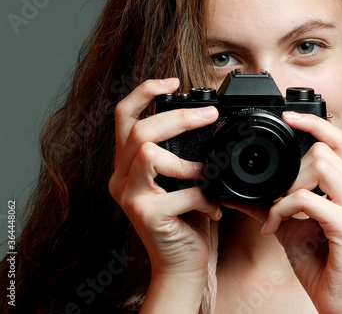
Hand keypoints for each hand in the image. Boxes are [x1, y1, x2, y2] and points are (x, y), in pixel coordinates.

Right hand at [108, 78, 221, 278]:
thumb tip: (209, 122)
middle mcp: (121, 178)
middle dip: (178, 116)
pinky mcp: (145, 215)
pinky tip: (214, 209)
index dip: (144, 92)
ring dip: (187, 160)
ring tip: (208, 172)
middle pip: (139, 130)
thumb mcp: (184, 181)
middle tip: (209, 116)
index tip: (173, 81)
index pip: (124, 117)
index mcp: (129, 165)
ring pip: (148, 152)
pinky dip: (204, 197)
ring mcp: (129, 197)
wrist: (183, 265)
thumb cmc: (188, 221)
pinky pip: (180, 192)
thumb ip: (184, 154)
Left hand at [225, 111, 341, 313]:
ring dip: (287, 187)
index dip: (314, 123)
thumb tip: (239, 194)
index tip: (288, 116)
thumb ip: (271, 205)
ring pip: (319, 165)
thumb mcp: (292, 227)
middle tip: (275, 197)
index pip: (338, 140)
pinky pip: (307, 199)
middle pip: (325, 148)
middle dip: (292, 168)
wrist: (341, 302)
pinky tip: (274, 228)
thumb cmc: (321, 265)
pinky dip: (282, 209)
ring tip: (277, 211)